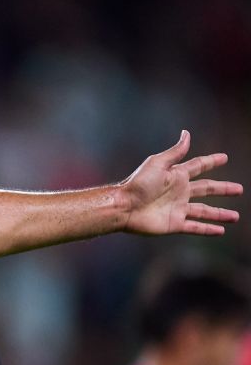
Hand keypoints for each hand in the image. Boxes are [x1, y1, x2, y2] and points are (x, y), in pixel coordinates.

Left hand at [121, 130, 240, 235]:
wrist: (124, 207)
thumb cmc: (138, 184)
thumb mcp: (158, 163)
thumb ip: (175, 152)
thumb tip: (187, 133)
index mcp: (176, 176)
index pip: (199, 167)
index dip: (211, 162)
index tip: (224, 158)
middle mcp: (179, 192)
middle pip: (207, 189)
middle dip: (223, 189)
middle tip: (239, 189)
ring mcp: (178, 209)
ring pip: (205, 211)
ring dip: (220, 213)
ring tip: (235, 216)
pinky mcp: (175, 223)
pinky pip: (196, 227)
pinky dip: (208, 229)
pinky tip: (220, 230)